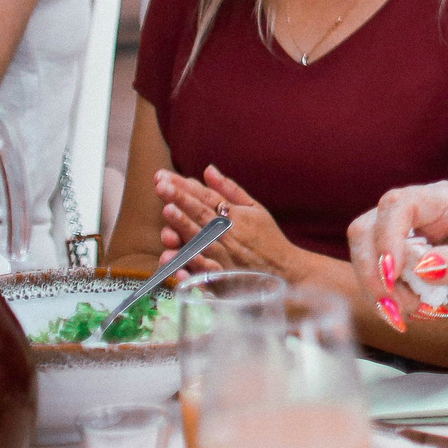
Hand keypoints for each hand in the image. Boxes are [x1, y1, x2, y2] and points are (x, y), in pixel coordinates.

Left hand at [153, 165, 307, 279]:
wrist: (286, 272)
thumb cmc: (268, 239)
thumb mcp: (255, 209)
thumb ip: (230, 190)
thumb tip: (208, 170)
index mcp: (236, 215)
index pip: (206, 197)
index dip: (185, 187)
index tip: (164, 177)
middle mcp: (228, 233)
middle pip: (201, 213)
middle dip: (180, 199)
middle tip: (161, 185)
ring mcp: (224, 255)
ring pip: (200, 238)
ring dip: (184, 225)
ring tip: (167, 210)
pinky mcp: (221, 278)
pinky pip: (204, 270)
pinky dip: (189, 263)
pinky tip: (172, 256)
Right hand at [347, 180, 447, 322]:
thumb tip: (423, 267)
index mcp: (447, 199)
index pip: (398, 204)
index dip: (388, 238)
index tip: (396, 275)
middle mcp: (419, 211)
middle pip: (366, 230)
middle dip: (375, 274)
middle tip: (401, 307)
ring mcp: (404, 233)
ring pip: (364, 257)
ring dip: (382, 293)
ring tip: (419, 310)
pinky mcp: (398, 258)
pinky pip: (376, 278)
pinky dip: (389, 301)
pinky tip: (419, 310)